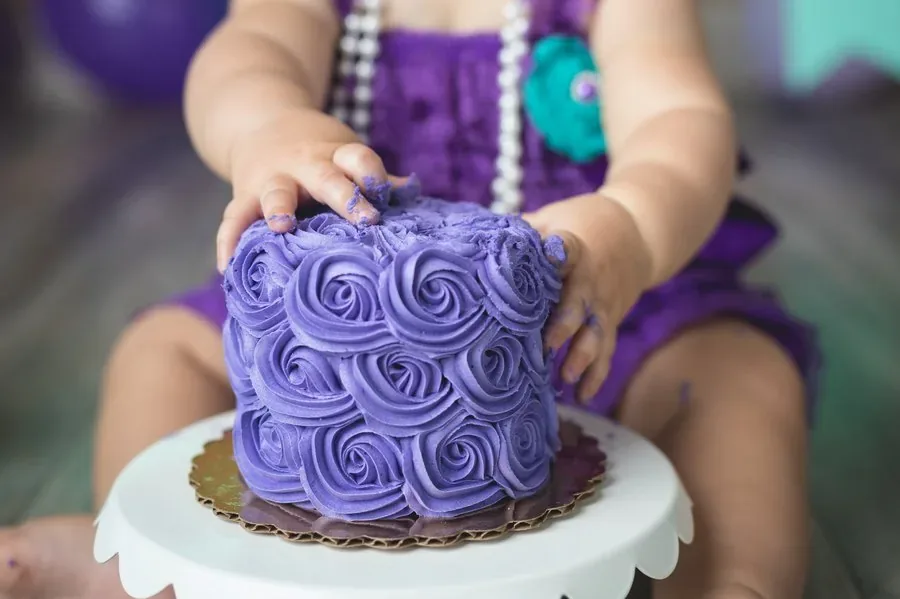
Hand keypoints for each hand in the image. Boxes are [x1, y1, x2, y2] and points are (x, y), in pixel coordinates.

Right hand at [217, 110, 403, 270]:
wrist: (261, 120)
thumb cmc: (319, 152)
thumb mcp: (345, 152)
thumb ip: (371, 176)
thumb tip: (411, 194)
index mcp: (336, 154)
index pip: (358, 157)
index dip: (371, 172)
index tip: (384, 192)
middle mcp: (304, 164)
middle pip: (325, 176)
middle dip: (344, 196)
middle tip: (365, 219)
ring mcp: (272, 179)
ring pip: (275, 192)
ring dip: (279, 207)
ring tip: (281, 227)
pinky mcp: (244, 194)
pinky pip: (234, 216)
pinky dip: (229, 240)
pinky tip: (228, 266)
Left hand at [524, 193, 652, 401]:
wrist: (636, 232)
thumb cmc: (580, 224)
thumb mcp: (553, 218)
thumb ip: (523, 229)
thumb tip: (477, 237)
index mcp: (575, 248)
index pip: (568, 249)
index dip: (558, 252)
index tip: (547, 256)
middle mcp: (591, 280)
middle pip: (580, 303)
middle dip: (564, 326)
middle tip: (545, 346)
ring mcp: (604, 304)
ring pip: (597, 333)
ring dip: (583, 357)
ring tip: (566, 377)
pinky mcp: (611, 322)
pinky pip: (607, 351)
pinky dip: (597, 375)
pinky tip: (583, 397)